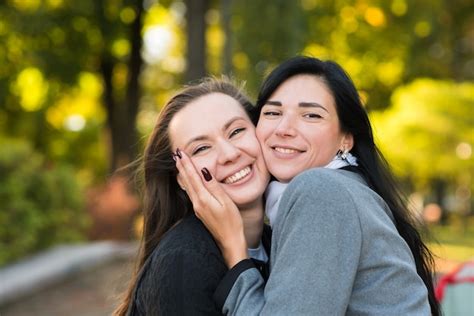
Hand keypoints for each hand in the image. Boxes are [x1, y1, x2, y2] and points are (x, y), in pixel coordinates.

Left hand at [175, 149, 247, 267]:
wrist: (230, 242)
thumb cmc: (232, 222)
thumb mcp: (226, 202)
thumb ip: (214, 186)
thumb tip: (204, 170)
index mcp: (203, 199)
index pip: (193, 177)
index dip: (187, 163)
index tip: (180, 152)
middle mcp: (197, 203)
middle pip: (187, 181)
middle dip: (181, 166)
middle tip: (175, 153)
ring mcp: (198, 208)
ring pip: (187, 187)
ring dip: (183, 174)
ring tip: (178, 164)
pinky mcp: (200, 212)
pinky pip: (191, 193)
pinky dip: (187, 183)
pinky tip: (186, 181)